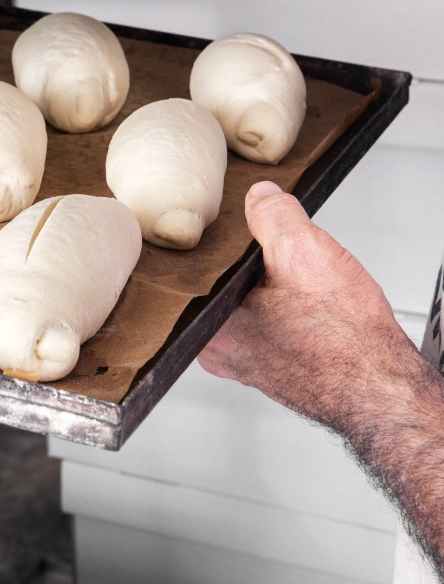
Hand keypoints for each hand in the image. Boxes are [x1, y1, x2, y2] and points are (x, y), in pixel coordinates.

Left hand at [198, 181, 413, 425]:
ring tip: (307, 296)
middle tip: (290, 271)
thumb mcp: (305, 252)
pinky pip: (269, 324)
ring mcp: (243, 361)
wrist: (383, 387)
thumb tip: (258, 196)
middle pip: (224, 284)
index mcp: (208, 324)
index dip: (229, 242)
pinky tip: (312, 313)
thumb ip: (273, 216)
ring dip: (273, 290)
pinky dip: (288, 312)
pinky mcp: (269, 367)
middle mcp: (217, 348)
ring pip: (248, 303)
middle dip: (253, 267)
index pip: (200, 266)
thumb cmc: (347, 340)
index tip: (254, 238)